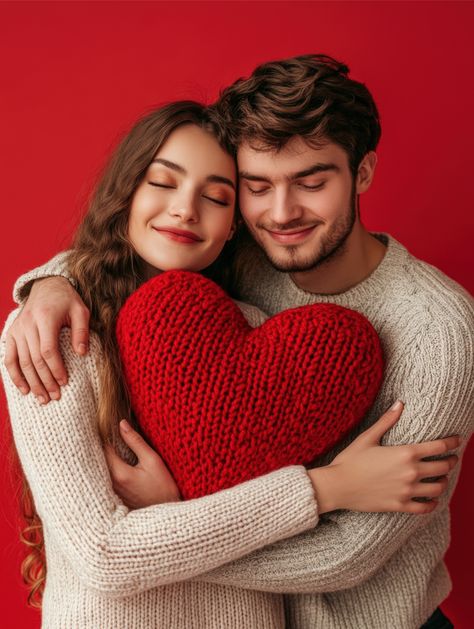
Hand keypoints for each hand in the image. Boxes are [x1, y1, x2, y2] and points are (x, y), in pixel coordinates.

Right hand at [4, 276, 89, 402]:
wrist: (47, 286)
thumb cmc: (67, 301)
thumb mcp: (81, 311)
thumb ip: (82, 331)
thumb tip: (82, 354)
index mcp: (45, 318)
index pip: (48, 349)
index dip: (56, 368)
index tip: (65, 382)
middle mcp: (27, 324)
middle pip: (34, 359)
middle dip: (45, 380)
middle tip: (55, 397)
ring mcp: (17, 330)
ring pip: (22, 362)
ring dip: (32, 382)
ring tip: (43, 399)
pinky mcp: (11, 334)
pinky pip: (9, 358)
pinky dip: (15, 375)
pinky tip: (24, 390)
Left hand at [104, 420, 180, 508]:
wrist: (167, 513)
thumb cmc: (163, 487)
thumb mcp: (152, 460)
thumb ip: (135, 442)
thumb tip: (122, 424)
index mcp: (120, 474)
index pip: (103, 449)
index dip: (104, 435)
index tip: (106, 425)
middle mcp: (111, 484)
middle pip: (98, 460)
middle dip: (101, 445)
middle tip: (103, 431)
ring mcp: (112, 493)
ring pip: (100, 469)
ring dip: (103, 457)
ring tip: (108, 444)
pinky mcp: (115, 497)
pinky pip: (105, 478)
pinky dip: (107, 468)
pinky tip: (114, 461)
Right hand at [308, 401, 459, 514]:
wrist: (337, 486)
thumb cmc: (350, 459)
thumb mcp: (368, 437)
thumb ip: (387, 420)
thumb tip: (400, 403)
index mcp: (404, 453)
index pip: (438, 447)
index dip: (451, 442)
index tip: (457, 440)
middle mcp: (410, 473)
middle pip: (442, 467)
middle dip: (450, 461)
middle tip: (451, 458)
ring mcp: (407, 491)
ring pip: (438, 488)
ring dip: (443, 482)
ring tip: (442, 478)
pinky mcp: (400, 505)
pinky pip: (425, 507)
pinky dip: (432, 503)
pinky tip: (432, 499)